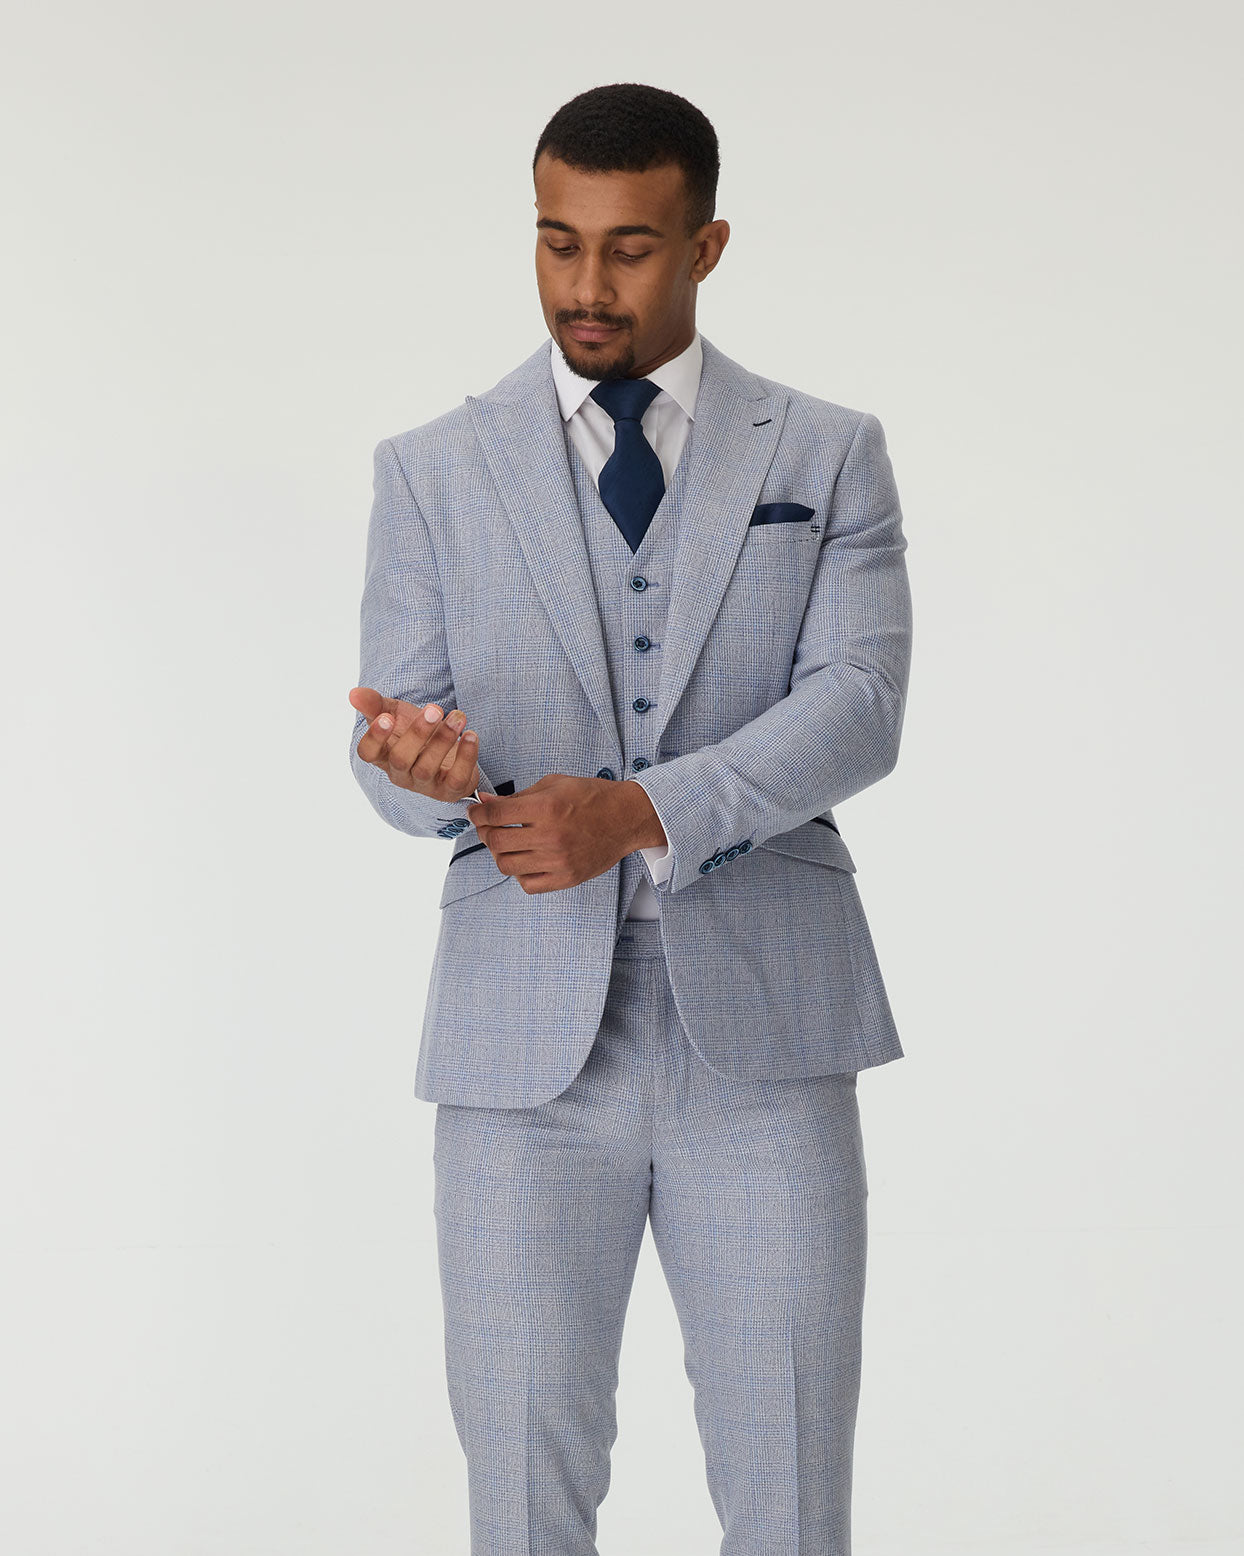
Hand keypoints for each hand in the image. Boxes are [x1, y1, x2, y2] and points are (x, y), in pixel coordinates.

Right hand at [349, 687, 482, 802]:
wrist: (449, 755)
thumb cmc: (417, 734)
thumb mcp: (395, 714)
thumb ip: (375, 704)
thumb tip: (353, 693)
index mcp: (384, 755)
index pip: (368, 753)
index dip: (374, 737)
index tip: (386, 717)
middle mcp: (400, 773)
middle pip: (400, 758)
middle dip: (417, 733)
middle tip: (434, 709)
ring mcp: (425, 784)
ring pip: (427, 767)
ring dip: (443, 739)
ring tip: (458, 716)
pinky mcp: (449, 789)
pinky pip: (457, 778)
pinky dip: (466, 757)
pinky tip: (471, 735)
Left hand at [465, 774, 665, 893]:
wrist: (626, 818)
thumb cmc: (592, 798)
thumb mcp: (554, 784)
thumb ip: (518, 796)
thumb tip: (487, 802)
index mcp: (547, 807)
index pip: (496, 814)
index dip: (479, 813)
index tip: (476, 812)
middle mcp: (551, 836)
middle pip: (496, 841)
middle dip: (486, 832)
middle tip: (489, 827)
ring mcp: (558, 860)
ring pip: (507, 865)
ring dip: (501, 854)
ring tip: (508, 844)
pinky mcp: (566, 878)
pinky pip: (528, 884)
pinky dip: (520, 873)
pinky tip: (527, 859)